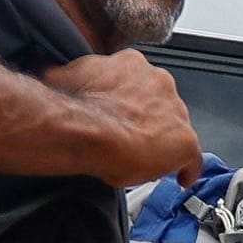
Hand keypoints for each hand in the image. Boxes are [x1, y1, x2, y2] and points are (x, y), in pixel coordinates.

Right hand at [43, 50, 203, 188]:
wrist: (88, 128)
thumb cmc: (77, 107)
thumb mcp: (69, 79)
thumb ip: (73, 78)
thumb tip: (50, 71)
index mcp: (132, 64)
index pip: (141, 82)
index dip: (135, 101)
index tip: (127, 112)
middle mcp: (159, 81)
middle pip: (162, 104)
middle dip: (152, 120)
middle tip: (135, 138)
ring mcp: (175, 111)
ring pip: (176, 128)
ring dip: (165, 142)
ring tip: (149, 159)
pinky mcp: (184, 140)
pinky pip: (192, 159)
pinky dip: (188, 169)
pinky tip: (183, 178)